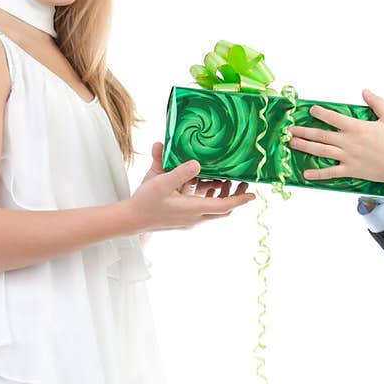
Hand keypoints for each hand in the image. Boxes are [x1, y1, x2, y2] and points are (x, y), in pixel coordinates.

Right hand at [128, 143, 254, 234]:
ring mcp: (189, 220)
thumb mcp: (160, 183)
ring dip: (220, 196)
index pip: (224, 206)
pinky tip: (204, 185)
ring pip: (213, 210)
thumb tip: (197, 164)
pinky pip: (203, 209)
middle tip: (240, 182)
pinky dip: (208, 198)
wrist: (131, 220)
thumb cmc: (145, 202)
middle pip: (223, 209)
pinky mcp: (183, 219)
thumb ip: (180, 172)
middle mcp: (195, 217)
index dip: (240, 200)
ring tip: (222, 180)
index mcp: (194, 210)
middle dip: (234, 196)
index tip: (253, 194)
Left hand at [288, 89, 383, 190]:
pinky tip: (305, 174)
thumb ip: (376, 102)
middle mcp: (348, 142)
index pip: (333, 117)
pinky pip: (331, 172)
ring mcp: (347, 157)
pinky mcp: (350, 171)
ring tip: (292, 144)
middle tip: (290, 130)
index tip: (311, 110)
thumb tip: (364, 91)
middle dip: (304, 132)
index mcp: (356, 127)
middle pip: (321, 135)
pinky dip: (317, 174)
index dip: (320, 113)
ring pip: (321, 151)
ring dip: (305, 147)